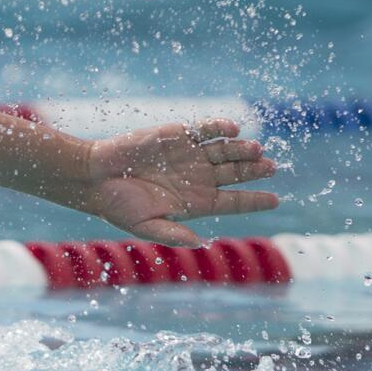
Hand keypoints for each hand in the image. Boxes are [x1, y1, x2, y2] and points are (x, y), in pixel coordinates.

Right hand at [81, 118, 278, 246]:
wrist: (95, 176)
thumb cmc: (117, 206)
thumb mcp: (145, 226)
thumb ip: (173, 233)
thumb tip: (201, 243)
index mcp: (196, 202)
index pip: (233, 201)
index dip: (255, 200)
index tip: (275, 200)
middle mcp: (199, 178)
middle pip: (236, 174)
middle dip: (254, 170)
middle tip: (271, 167)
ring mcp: (191, 155)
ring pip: (226, 150)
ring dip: (242, 150)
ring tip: (256, 149)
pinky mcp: (179, 135)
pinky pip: (206, 130)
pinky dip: (220, 128)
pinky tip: (233, 129)